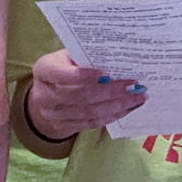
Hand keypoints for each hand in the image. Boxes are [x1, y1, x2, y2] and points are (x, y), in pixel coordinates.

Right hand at [29, 49, 144, 140]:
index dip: (83, 75)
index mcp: (45, 70)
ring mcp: (52, 114)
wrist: (48, 93)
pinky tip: (127, 108)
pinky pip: (90, 123)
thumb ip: (88, 55)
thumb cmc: (67, 66)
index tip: (105, 72)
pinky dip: (111, 116)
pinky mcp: (63, 126)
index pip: (62, 74)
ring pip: (88, 112)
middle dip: (111, 91)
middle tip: (134, 85)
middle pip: (79, 95)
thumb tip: (121, 57)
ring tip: (137, 97)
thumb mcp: (71, 55)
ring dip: (116, 105)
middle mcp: (44, 94)